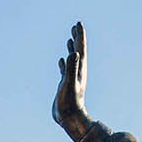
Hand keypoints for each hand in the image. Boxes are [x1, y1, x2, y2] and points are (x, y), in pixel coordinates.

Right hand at [54, 22, 90, 141]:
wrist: (69, 118)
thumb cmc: (70, 102)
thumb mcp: (70, 83)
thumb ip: (72, 68)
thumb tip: (74, 53)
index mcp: (79, 69)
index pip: (80, 49)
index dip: (80, 36)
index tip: (78, 24)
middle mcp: (77, 72)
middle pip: (78, 51)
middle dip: (77, 38)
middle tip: (76, 26)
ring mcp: (71, 77)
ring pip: (72, 59)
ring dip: (71, 48)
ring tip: (70, 39)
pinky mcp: (65, 84)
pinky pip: (65, 70)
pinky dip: (64, 63)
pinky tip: (61, 60)